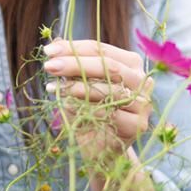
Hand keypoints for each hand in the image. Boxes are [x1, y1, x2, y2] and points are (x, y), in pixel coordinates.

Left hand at [43, 39, 154, 157]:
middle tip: (49, 66)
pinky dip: (87, 108)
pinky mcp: (138, 124)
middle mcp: (141, 80)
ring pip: (109, 89)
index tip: (48, 52)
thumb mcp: (79, 84)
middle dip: (75, 64)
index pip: (101, 49)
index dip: (74, 48)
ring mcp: (142, 102)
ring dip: (77, 87)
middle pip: (108, 66)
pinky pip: (110, 113)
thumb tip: (54, 42)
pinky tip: (67, 106)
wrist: (101, 147)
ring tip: (53, 88)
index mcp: (131, 63)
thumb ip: (72, 63)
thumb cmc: (91, 110)